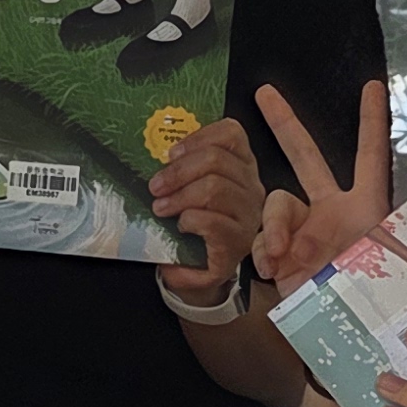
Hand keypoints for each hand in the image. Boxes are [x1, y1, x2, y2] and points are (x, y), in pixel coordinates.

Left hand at [147, 115, 262, 302]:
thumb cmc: (191, 226)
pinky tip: (181, 226)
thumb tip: (155, 151)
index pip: (232, 134)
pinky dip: (189, 220)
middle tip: (155, 187)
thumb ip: (182, 167)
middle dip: (178, 171)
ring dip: (179, 197)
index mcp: (241, 166)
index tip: (171, 154)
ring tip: (160, 207)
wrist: (195, 271)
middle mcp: (251, 188)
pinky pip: (212, 222)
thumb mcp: (188, 189)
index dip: (199, 138)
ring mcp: (248, 216)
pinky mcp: (238, 243)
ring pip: (214, 188)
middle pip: (217, 160)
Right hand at [247, 79, 391, 287]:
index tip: (373, 86)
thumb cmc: (377, 303)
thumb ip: (346, 247)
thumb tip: (301, 247)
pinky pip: (264, 238)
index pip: (371, 156)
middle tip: (264, 92)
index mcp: (368, 208)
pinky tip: (272, 268)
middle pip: (307, 159)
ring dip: (277, 224)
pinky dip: (265, 249)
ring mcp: (305, 231)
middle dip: (285, 125)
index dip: (371, 121)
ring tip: (282, 255)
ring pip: (277, 203)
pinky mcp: (282, 255)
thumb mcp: (378, 268)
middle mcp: (333, 212)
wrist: (348, 341)